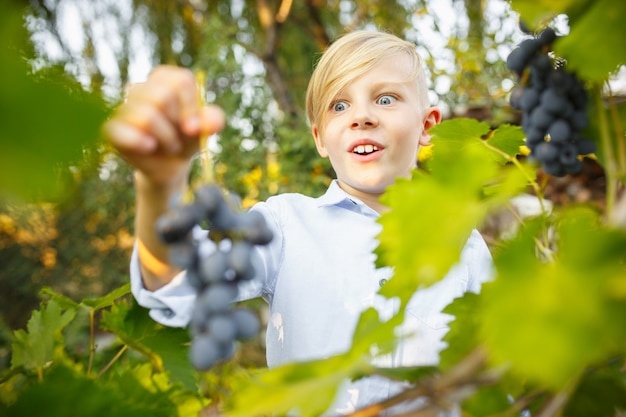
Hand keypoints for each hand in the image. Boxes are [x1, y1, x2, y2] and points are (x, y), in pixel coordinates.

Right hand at [102, 65, 225, 188]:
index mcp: (164, 79)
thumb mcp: (205, 129)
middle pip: (163, 96)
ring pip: (147, 116)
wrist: (170, 166)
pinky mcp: (111, 129)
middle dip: (177, 124)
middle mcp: (140, 88)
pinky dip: (139, 142)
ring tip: (168, 146)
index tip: (195, 127)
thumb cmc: (187, 139)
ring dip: (166, 139)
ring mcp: (123, 108)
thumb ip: (212, 121)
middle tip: (179, 137)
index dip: (191, 106)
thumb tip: (198, 126)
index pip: (180, 80)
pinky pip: (122, 131)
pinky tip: (149, 147)